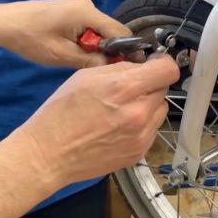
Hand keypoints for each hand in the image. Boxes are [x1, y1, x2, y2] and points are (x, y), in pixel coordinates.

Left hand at [0, 0, 132, 68]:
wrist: (3, 23)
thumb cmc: (30, 39)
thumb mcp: (62, 56)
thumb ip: (91, 61)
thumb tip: (114, 67)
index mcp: (88, 13)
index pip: (121, 32)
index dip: (127, 51)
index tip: (127, 70)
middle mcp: (88, 5)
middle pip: (112, 31)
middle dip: (111, 50)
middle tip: (104, 71)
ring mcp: (80, 6)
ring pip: (101, 31)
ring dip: (97, 47)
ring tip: (87, 64)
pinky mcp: (72, 11)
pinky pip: (90, 28)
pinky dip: (88, 41)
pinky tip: (76, 53)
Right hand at [8, 56, 179, 186]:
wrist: (49, 154)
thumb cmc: (61, 113)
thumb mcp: (86, 77)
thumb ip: (119, 69)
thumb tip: (141, 66)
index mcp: (125, 89)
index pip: (168, 70)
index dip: (162, 63)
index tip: (153, 64)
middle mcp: (140, 113)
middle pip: (163, 90)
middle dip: (149, 86)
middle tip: (127, 90)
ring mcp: (142, 136)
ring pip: (159, 111)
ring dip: (147, 106)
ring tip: (121, 111)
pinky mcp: (139, 153)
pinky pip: (151, 130)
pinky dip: (141, 126)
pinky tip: (118, 128)